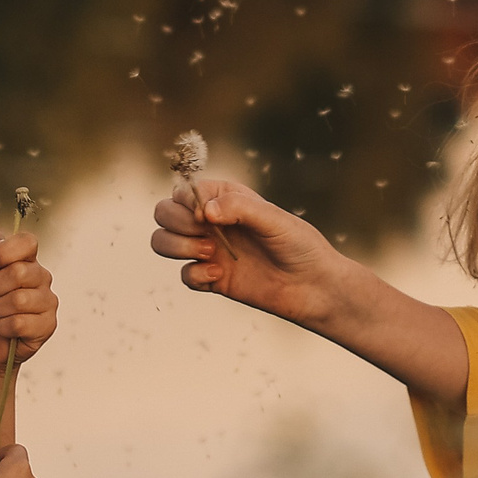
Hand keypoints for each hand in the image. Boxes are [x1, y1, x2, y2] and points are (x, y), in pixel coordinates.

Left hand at [0, 230, 56, 385]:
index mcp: (26, 261)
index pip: (28, 242)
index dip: (6, 251)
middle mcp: (41, 278)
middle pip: (20, 271)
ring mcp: (48, 301)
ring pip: (20, 299)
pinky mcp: (49, 325)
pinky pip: (20, 322)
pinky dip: (3, 328)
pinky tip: (6, 330)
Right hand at [149, 177, 348, 328]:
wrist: (314, 287)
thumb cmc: (300, 246)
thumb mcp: (274, 219)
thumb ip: (239, 207)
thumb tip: (204, 211)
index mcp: (226, 198)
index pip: (184, 190)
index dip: (186, 200)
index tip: (207, 215)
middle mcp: (213, 222)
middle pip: (164, 213)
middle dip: (176, 222)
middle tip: (205, 232)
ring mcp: (209, 250)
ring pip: (163, 241)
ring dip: (177, 246)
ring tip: (210, 252)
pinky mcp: (212, 279)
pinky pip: (184, 275)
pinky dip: (195, 275)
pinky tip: (220, 275)